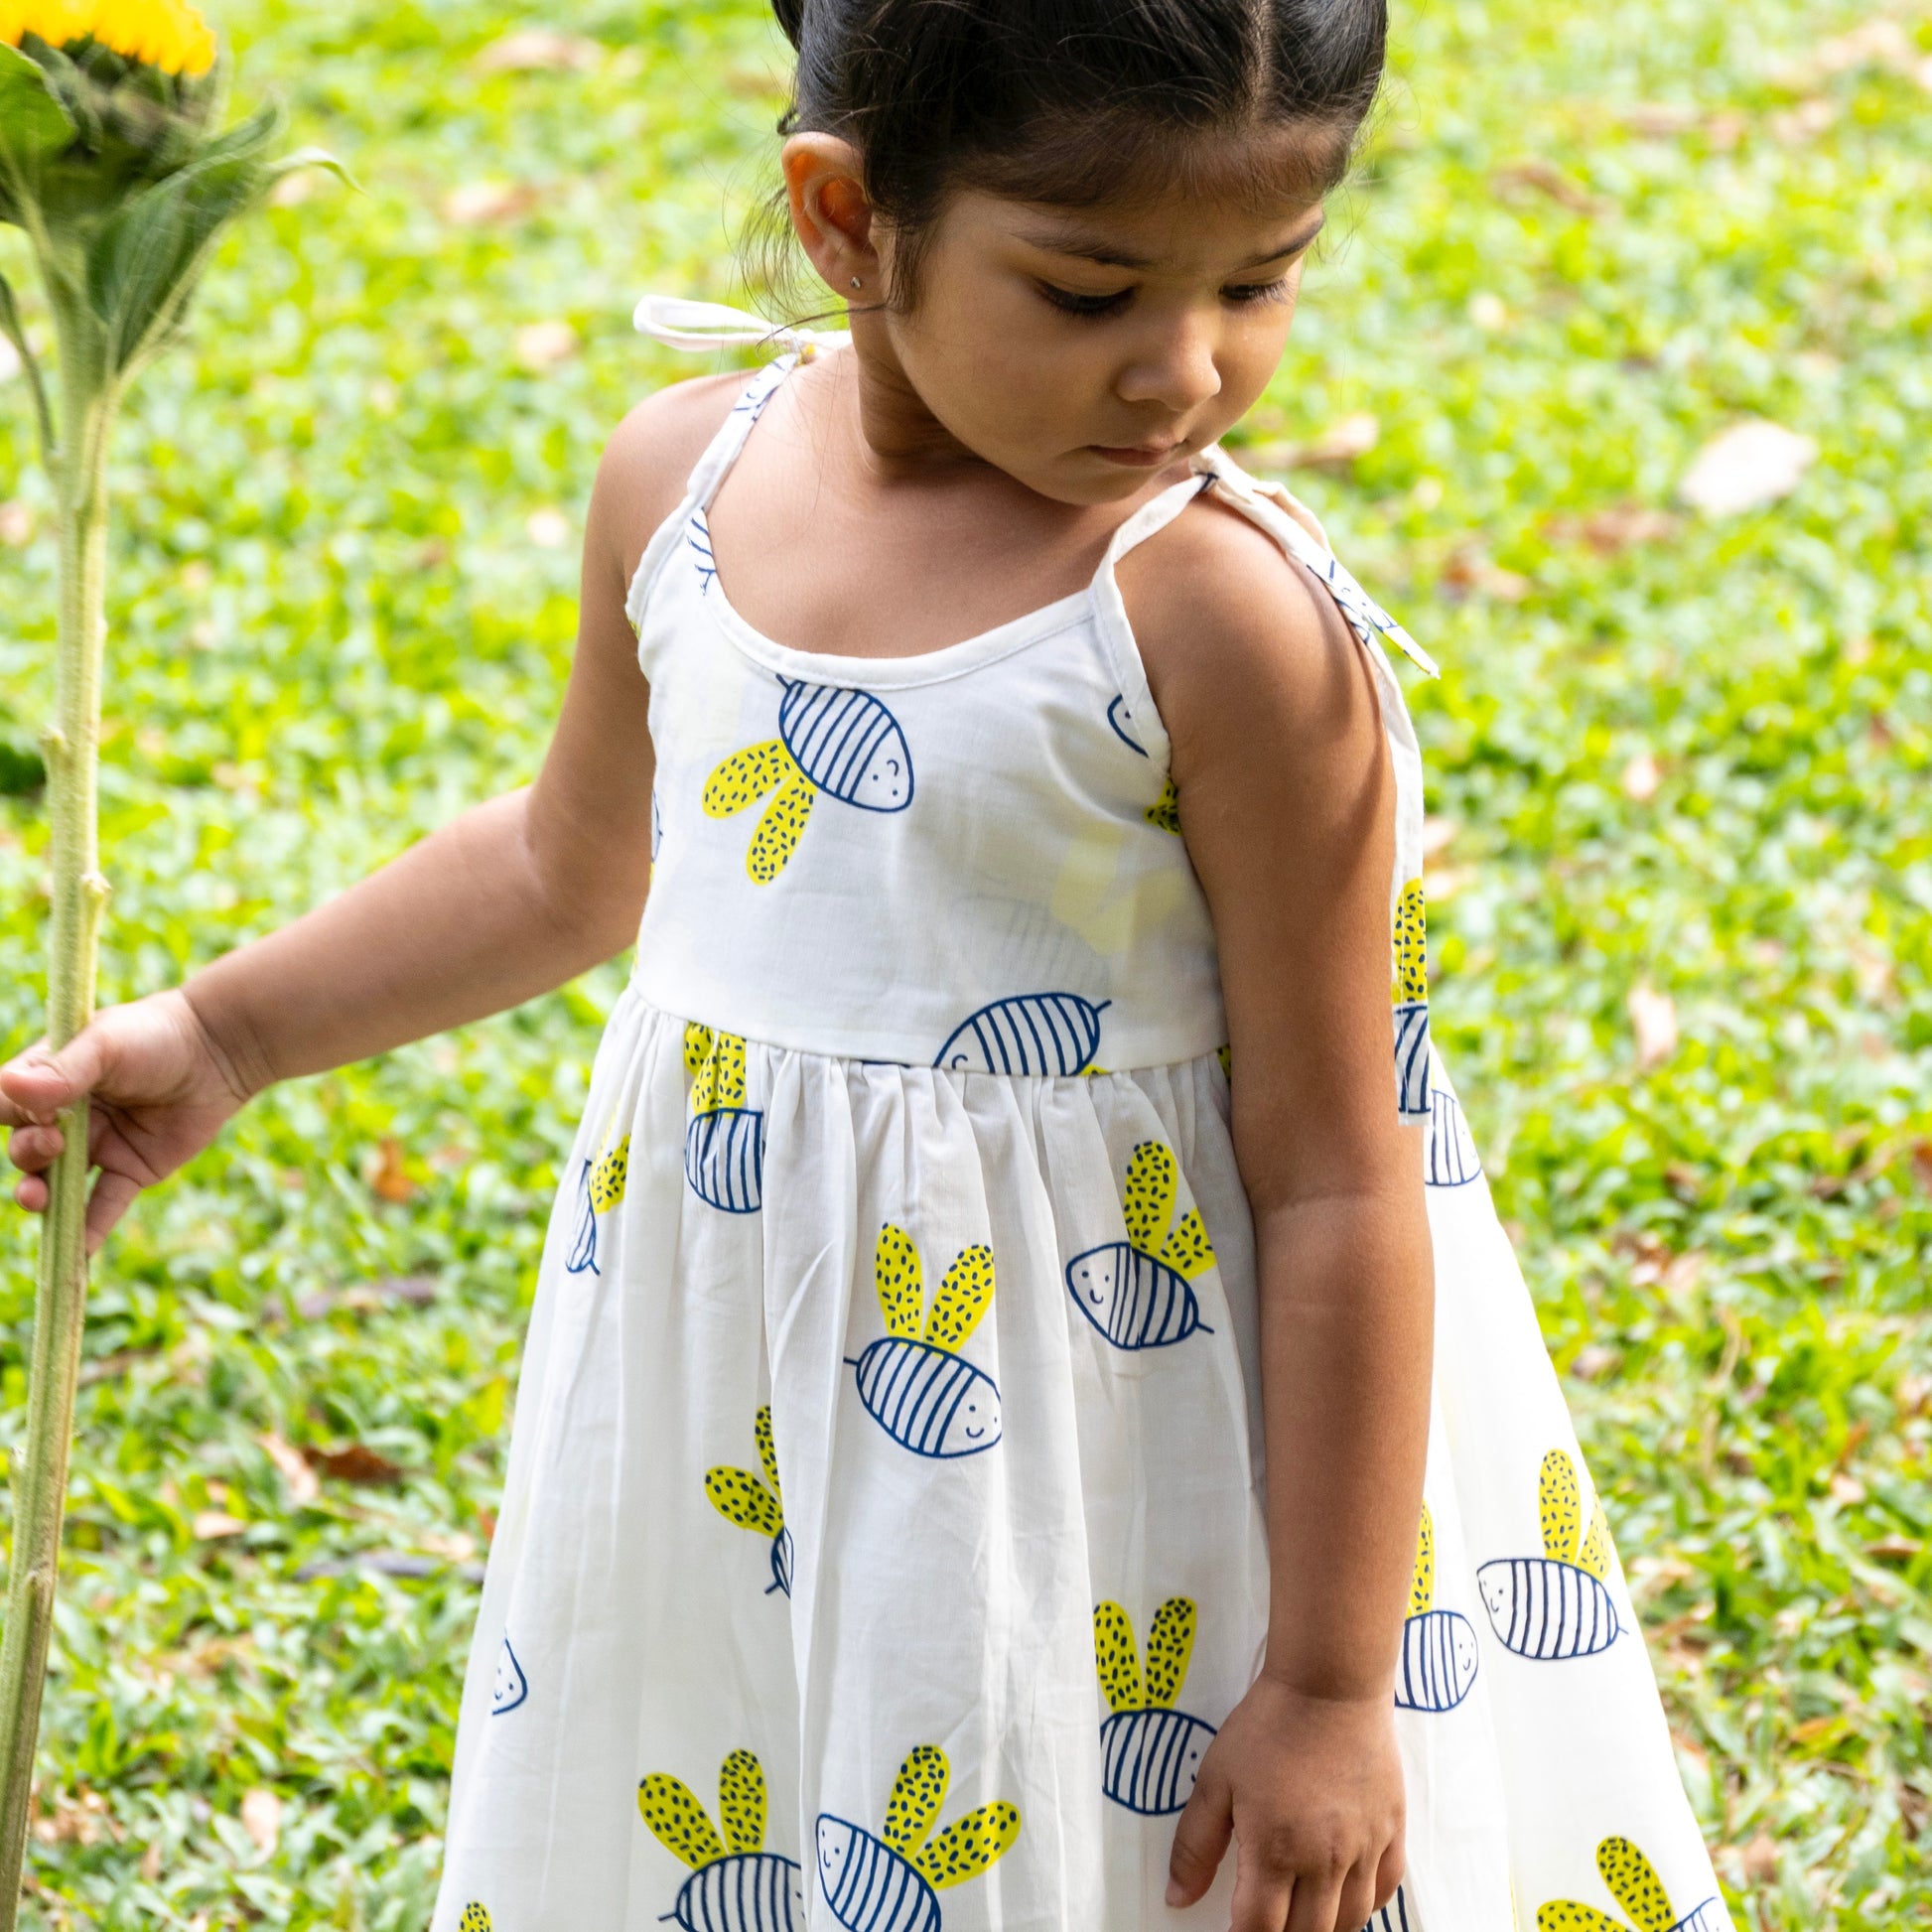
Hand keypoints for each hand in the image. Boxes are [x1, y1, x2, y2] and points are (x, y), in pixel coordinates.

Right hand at [1, 989, 256, 1251]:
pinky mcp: (131, 1169)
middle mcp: (67, 1118)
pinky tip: (78, 1254)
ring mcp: (98, 1147)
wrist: (219, 1049)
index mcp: (49, 1080)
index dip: (10, 1114)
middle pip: (28, 1149)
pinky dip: (88, 1230)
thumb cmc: (156, 1035)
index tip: (24, 1115)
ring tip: (37, 1199)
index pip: (9, 1105)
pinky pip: (103, 1205)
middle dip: (29, 1153)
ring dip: (43, 1196)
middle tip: (51, 1144)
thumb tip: (10, 1085)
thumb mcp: (105, 1045)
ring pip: (57, 1182)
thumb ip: (62, 1071)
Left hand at [1167, 1674, 1403, 1931]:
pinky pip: (1385, 1890)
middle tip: (1266, 1922)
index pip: (1259, 1930)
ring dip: (1323, 1928)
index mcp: (1276, 1850)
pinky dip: (1364, 1906)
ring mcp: (1365, 1847)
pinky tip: (1344, 1897)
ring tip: (1301, 1917)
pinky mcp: (1392, 1829)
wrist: (1330, 1683)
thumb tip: (1177, 1898)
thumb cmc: (1268, 1725)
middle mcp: (1326, 1860)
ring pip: (1350, 1921)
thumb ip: (1195, 1845)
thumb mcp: (1216, 1779)